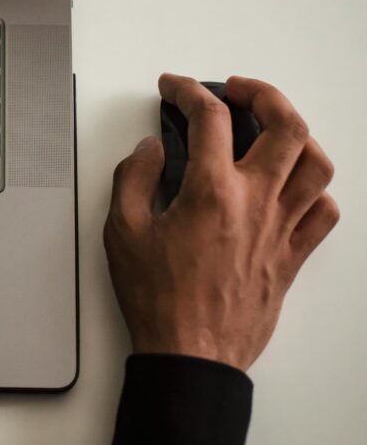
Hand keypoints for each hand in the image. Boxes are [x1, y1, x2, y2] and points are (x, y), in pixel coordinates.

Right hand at [103, 74, 338, 370]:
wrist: (190, 355)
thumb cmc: (158, 300)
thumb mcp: (121, 232)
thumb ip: (133, 179)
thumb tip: (150, 151)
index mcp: (212, 192)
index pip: (210, 118)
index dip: (188, 91)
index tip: (175, 89)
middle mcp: (256, 203)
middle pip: (285, 124)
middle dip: (262, 93)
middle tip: (237, 91)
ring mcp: (281, 229)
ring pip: (316, 164)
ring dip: (297, 136)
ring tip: (272, 131)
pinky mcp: (291, 257)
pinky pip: (323, 213)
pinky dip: (314, 190)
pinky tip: (291, 188)